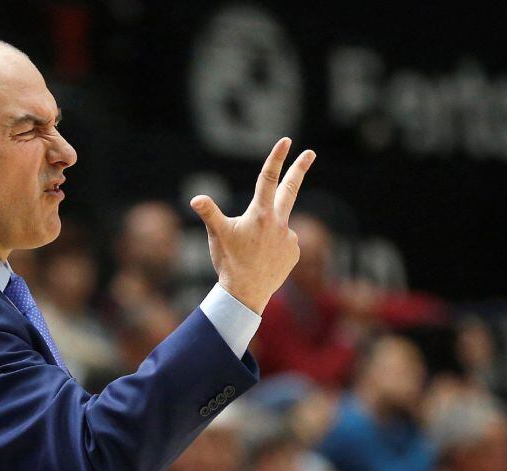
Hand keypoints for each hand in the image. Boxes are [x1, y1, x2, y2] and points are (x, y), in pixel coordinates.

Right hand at [190, 138, 315, 313]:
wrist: (246, 293)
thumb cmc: (229, 262)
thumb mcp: (217, 235)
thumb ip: (209, 213)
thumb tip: (195, 199)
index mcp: (259, 213)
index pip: (268, 178)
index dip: (277, 157)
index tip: (286, 141)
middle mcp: (279, 222)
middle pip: (290, 189)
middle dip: (300, 168)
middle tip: (310, 152)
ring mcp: (290, 237)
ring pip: (278, 225)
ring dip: (267, 232)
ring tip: (252, 253)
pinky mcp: (294, 252)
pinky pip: (284, 243)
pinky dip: (273, 247)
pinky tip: (263, 260)